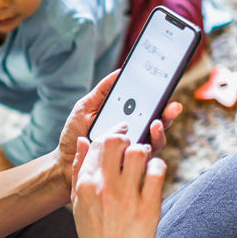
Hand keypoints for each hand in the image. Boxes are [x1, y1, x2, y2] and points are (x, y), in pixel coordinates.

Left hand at [56, 71, 181, 189]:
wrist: (63, 162)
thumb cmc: (75, 133)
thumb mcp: (85, 108)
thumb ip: (102, 92)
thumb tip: (119, 72)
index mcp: (127, 117)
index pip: (149, 106)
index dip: (160, 97)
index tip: (166, 87)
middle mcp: (134, 133)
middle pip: (159, 122)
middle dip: (168, 114)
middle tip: (173, 106)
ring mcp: (133, 150)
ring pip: (156, 141)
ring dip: (160, 132)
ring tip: (156, 123)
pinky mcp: (128, 166)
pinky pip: (143, 159)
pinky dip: (145, 150)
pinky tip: (142, 142)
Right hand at [70, 134, 165, 237]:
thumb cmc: (93, 230)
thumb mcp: (77, 200)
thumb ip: (80, 169)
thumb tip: (85, 141)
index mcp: (86, 184)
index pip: (99, 143)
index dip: (112, 132)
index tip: (122, 131)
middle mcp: (105, 187)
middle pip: (117, 142)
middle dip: (128, 138)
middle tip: (133, 144)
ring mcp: (127, 197)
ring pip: (139, 153)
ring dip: (144, 150)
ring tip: (144, 158)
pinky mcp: (149, 207)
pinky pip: (157, 172)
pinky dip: (158, 166)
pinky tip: (154, 172)